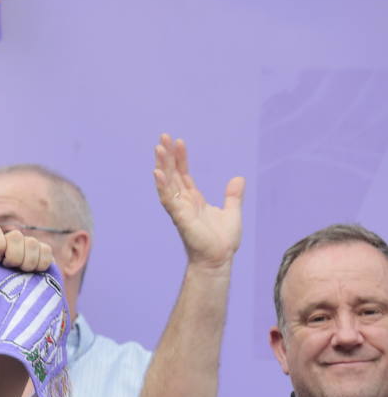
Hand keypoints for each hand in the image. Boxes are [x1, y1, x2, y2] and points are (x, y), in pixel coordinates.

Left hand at [0, 224, 53, 272]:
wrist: (11, 292)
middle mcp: (10, 238)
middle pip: (16, 236)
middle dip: (13, 256)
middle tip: (9, 268)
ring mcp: (27, 243)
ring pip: (32, 243)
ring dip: (27, 262)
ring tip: (21, 271)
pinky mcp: (43, 251)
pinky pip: (46, 251)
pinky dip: (41, 264)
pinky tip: (34, 272)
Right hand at [153, 134, 244, 268]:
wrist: (219, 259)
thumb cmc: (222, 241)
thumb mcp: (232, 212)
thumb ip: (233, 196)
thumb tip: (238, 179)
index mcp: (193, 200)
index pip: (183, 174)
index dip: (180, 158)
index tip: (178, 141)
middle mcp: (183, 202)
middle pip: (172, 174)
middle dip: (167, 156)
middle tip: (162, 137)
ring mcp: (179, 209)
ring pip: (167, 183)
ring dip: (162, 165)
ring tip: (158, 148)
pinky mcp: (180, 216)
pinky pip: (168, 198)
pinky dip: (162, 185)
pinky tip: (158, 172)